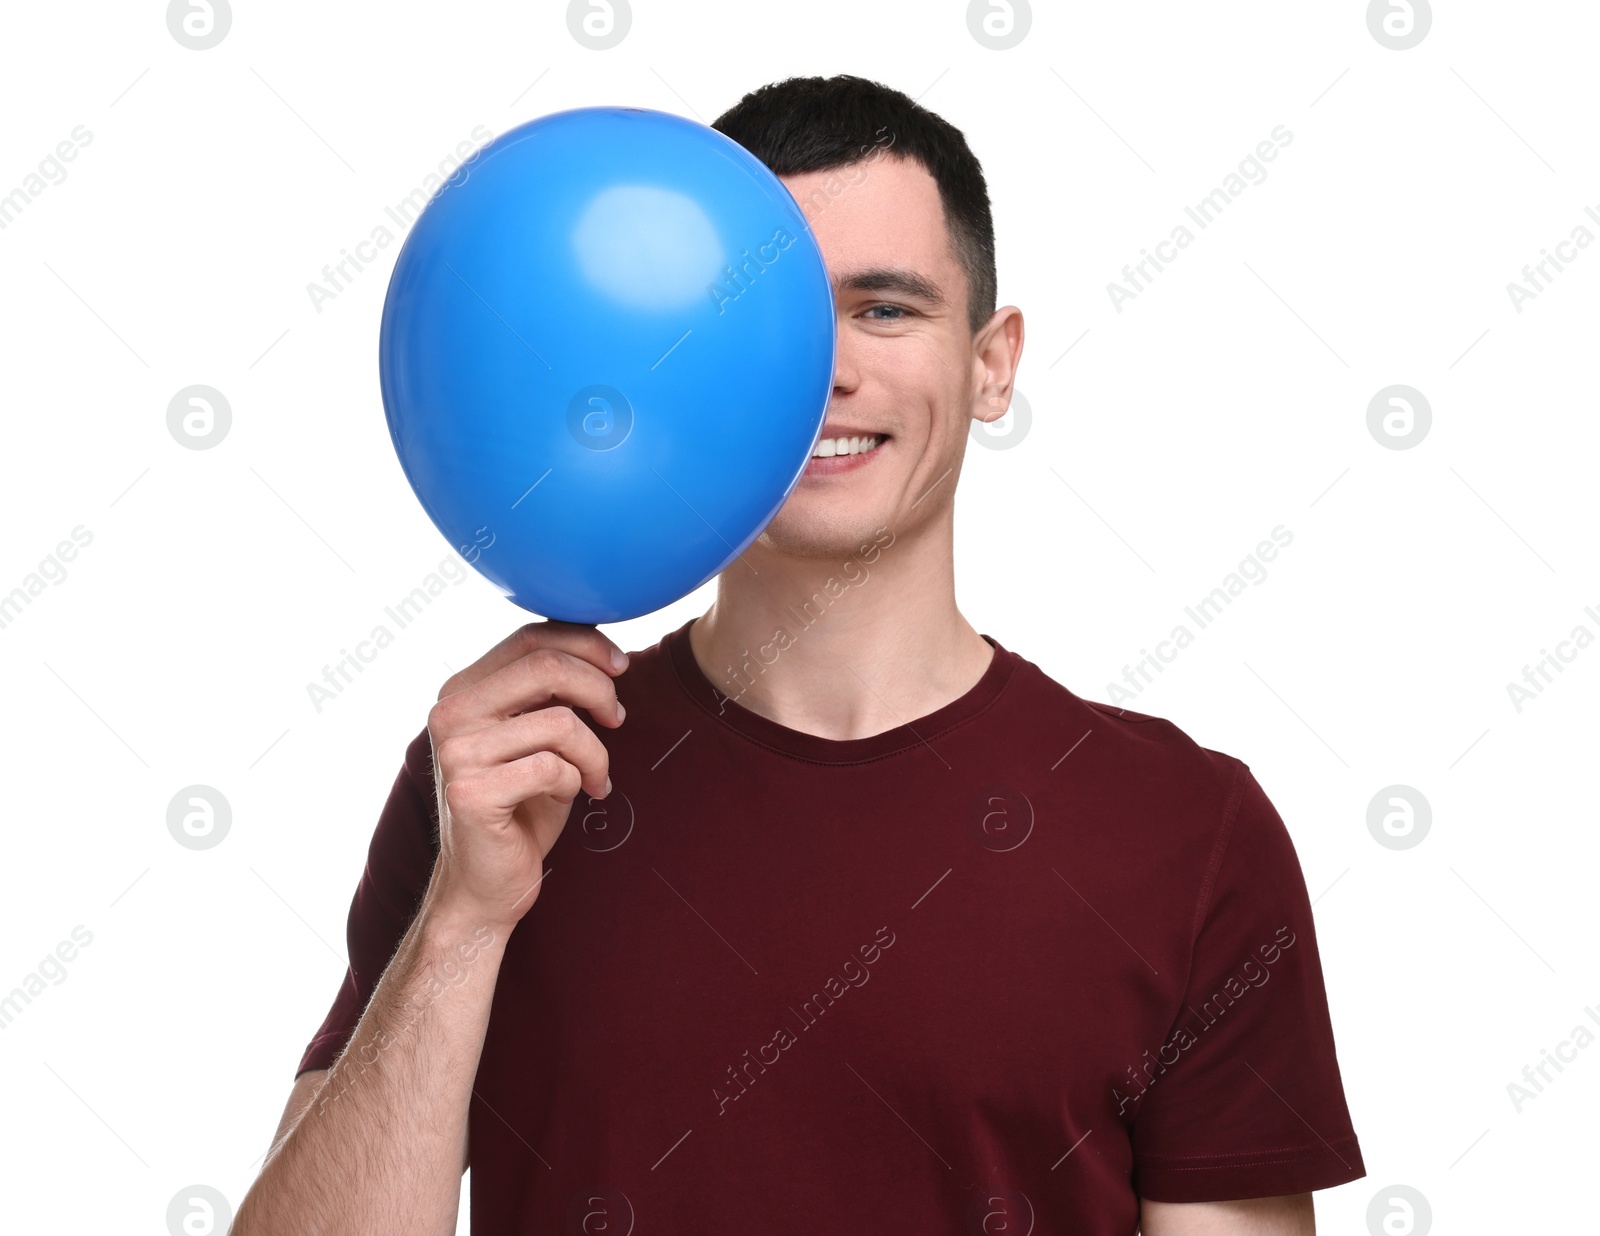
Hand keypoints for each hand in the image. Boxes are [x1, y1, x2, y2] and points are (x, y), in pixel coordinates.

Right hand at [423, 620, 627, 930]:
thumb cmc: (522, 806)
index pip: (529, 637)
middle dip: (599, 688)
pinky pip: (553, 768)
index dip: (586, 643)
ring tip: (595, 776)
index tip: (620, 666)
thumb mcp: (536, 736)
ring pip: (560, 723)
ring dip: (595, 752)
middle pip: (546, 666)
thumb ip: (549, 692)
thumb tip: (601, 648)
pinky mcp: (470, 793)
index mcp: (461, 690)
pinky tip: (571, 797)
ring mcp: (456, 753)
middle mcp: (449, 713)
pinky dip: (576, 782)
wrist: (487, 883)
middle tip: (618, 718)